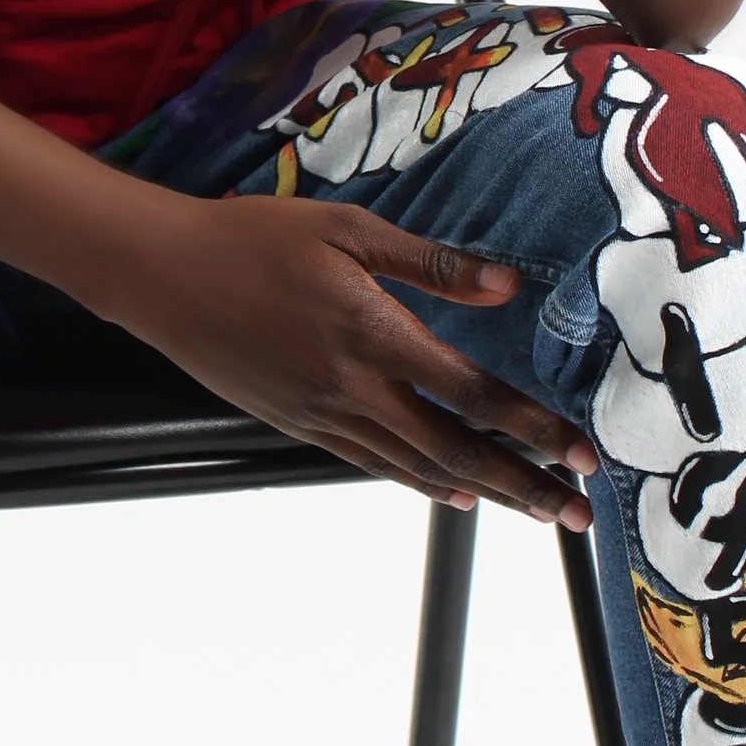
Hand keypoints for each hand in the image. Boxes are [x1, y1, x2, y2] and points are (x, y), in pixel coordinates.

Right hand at [114, 187, 595, 522]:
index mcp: (373, 333)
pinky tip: (454, 493)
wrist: (163, 275)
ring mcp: (323, 414)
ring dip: (484, 493)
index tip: (581, 454)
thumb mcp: (348, 230)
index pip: (473, 393)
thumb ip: (431, 263)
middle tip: (578, 515)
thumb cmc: (254, 239)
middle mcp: (353, 387)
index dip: (535, 428)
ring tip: (533, 513)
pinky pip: (374, 464)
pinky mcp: (298, 425)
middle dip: (525, 486)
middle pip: (457, 451)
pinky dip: (422, 483)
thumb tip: (507, 285)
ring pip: (419, 468)